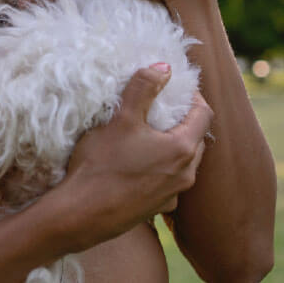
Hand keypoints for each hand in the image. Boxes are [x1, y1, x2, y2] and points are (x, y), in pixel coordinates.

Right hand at [56, 65, 212, 249]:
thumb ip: (144, 88)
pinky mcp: (156, 210)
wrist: (80, 215)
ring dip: (171, 146)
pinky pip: (167, 182)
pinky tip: (137, 165)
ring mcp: (172, 196)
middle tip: (163, 107)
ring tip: (148, 134)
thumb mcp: (121, 119)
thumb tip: (164, 67)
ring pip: (182, 163)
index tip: (177, 86)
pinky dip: (159, 168)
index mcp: (182, 149)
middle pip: (195, 139)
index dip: (193, 96)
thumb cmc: (102, 165)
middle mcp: (185, 175)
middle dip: (183, 121)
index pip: (203, 114)